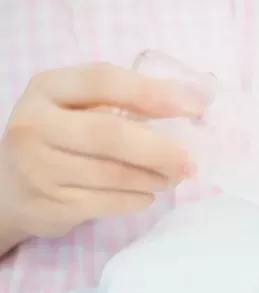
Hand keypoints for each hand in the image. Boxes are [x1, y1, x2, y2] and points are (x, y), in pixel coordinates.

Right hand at [0, 62, 205, 237]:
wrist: (10, 190)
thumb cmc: (59, 141)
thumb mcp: (75, 109)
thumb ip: (122, 102)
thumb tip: (195, 101)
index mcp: (47, 88)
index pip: (104, 81)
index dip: (154, 92)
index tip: (197, 105)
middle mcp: (36, 124)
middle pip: (110, 134)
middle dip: (160, 149)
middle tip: (190, 161)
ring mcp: (39, 167)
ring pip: (113, 174)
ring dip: (154, 178)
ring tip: (173, 177)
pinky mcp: (51, 203)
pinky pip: (109, 202)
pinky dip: (138, 199)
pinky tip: (148, 195)